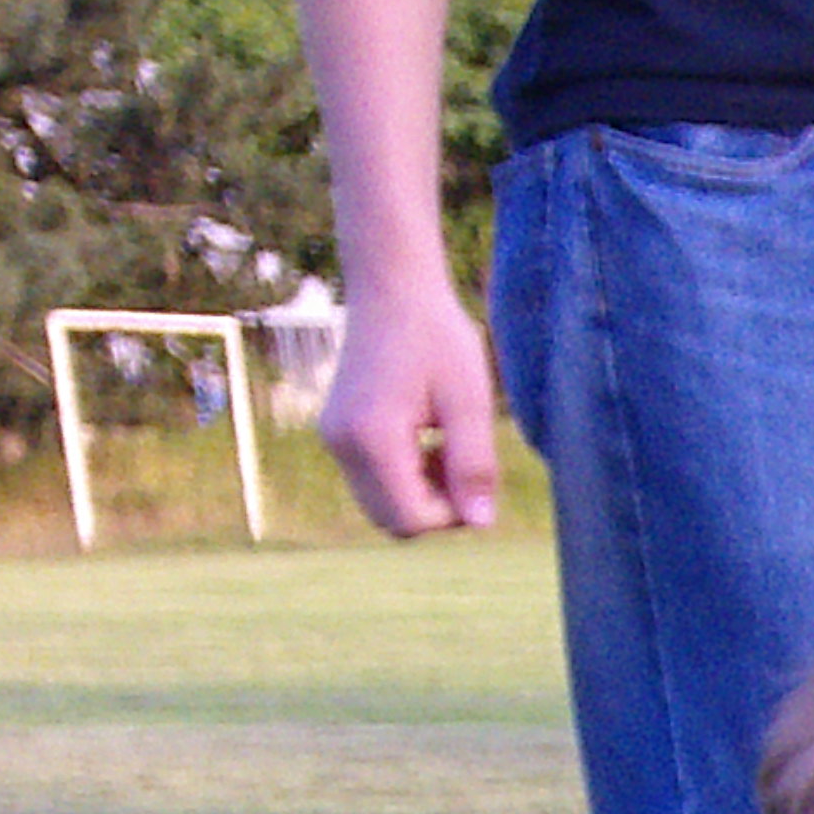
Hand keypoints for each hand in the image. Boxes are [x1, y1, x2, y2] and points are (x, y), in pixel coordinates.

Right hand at [317, 268, 498, 534]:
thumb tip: (480, 524)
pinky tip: (427, 441)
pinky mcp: (335, 431)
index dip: (453, 514)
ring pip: (380, 506)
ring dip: (420, 495)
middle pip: (392, 522)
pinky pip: (371, 481)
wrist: (392, 289)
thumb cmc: (437, 337)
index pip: (413, 519)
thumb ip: (474, 465)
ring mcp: (333, 438)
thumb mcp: (469, 401)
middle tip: (463, 464)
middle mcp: (342, 443)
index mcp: (372, 437)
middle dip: (435, 510)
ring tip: (446, 448)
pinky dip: (403, 478)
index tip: (476, 477)